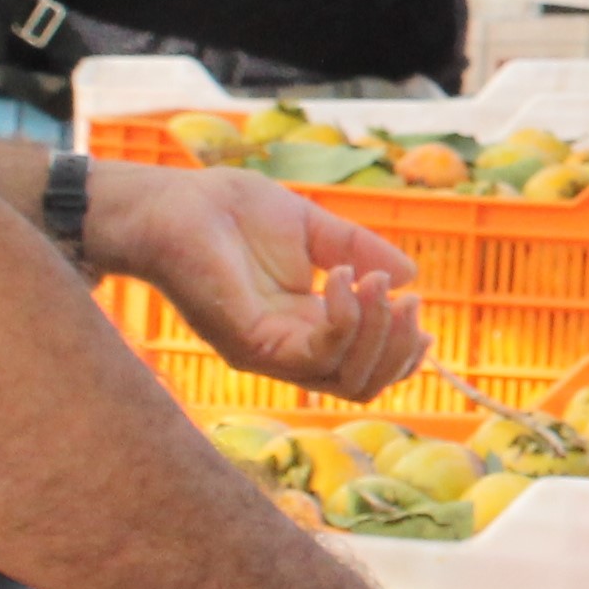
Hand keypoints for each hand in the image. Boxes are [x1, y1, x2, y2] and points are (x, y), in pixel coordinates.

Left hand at [86, 161, 424, 398]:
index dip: (401, 350)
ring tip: (373, 281)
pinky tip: (343, 276)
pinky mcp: (251, 345)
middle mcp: (288, 350)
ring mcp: (269, 353)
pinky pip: (317, 354)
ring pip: (348, 380)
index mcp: (304, 326)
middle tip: (408, 299)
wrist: (172, 202)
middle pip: (364, 386)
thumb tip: (410, 276)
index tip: (416, 304)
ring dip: (377, 331)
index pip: (365, 367)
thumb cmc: (229, 211)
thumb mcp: (313, 227)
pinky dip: (345, 318)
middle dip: (399, 348)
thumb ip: (360, 250)